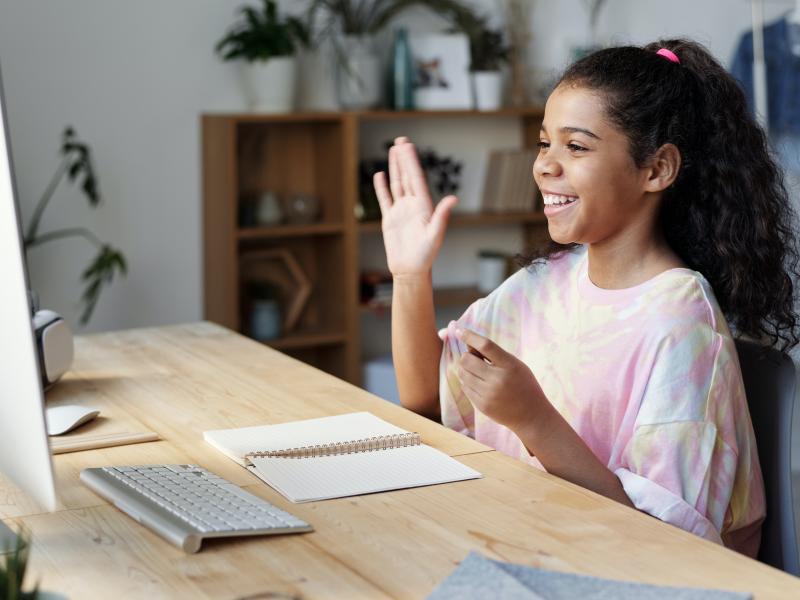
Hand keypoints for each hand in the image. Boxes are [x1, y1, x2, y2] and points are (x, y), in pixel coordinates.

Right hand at [373, 137, 457, 277]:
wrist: (410, 270)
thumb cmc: (426, 255)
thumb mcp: (435, 234)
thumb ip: (442, 215)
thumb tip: (453, 198)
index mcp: (424, 206)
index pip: (416, 179)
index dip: (412, 162)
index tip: (408, 146)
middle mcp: (413, 205)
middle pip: (407, 177)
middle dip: (404, 159)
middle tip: (401, 140)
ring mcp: (401, 211)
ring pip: (397, 184)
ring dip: (395, 168)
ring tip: (393, 151)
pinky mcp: (390, 219)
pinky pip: (385, 199)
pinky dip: (382, 187)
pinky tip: (380, 174)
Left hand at [456, 328, 553, 435]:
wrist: (531, 415)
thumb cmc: (524, 385)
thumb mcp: (515, 365)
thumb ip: (494, 355)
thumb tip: (468, 345)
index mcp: (510, 365)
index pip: (486, 345)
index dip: (470, 336)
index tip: (460, 330)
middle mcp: (498, 379)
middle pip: (467, 360)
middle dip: (467, 356)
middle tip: (475, 359)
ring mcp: (489, 394)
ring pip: (462, 374)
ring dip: (466, 370)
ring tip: (480, 373)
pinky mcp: (482, 406)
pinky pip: (465, 387)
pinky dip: (469, 383)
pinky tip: (481, 385)